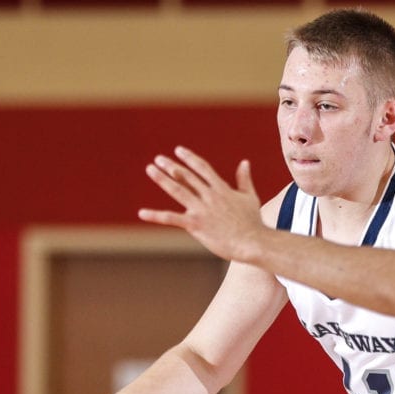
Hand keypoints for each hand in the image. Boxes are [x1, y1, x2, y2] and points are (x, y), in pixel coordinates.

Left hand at [138, 146, 263, 261]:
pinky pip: (172, 218)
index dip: (190, 158)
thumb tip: (245, 162)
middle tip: (158, 159)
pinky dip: (156, 215)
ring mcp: (202, 210)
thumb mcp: (250, 197)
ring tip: (150, 169)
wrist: (253, 242)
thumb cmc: (253, 222)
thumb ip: (244, 179)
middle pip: (187, 176)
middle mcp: (210, 196)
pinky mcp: (196, 225)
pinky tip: (141, 213)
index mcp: (221, 189)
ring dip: (162, 179)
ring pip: (178, 190)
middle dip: (171, 166)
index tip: (178, 150)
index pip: (202, 168)